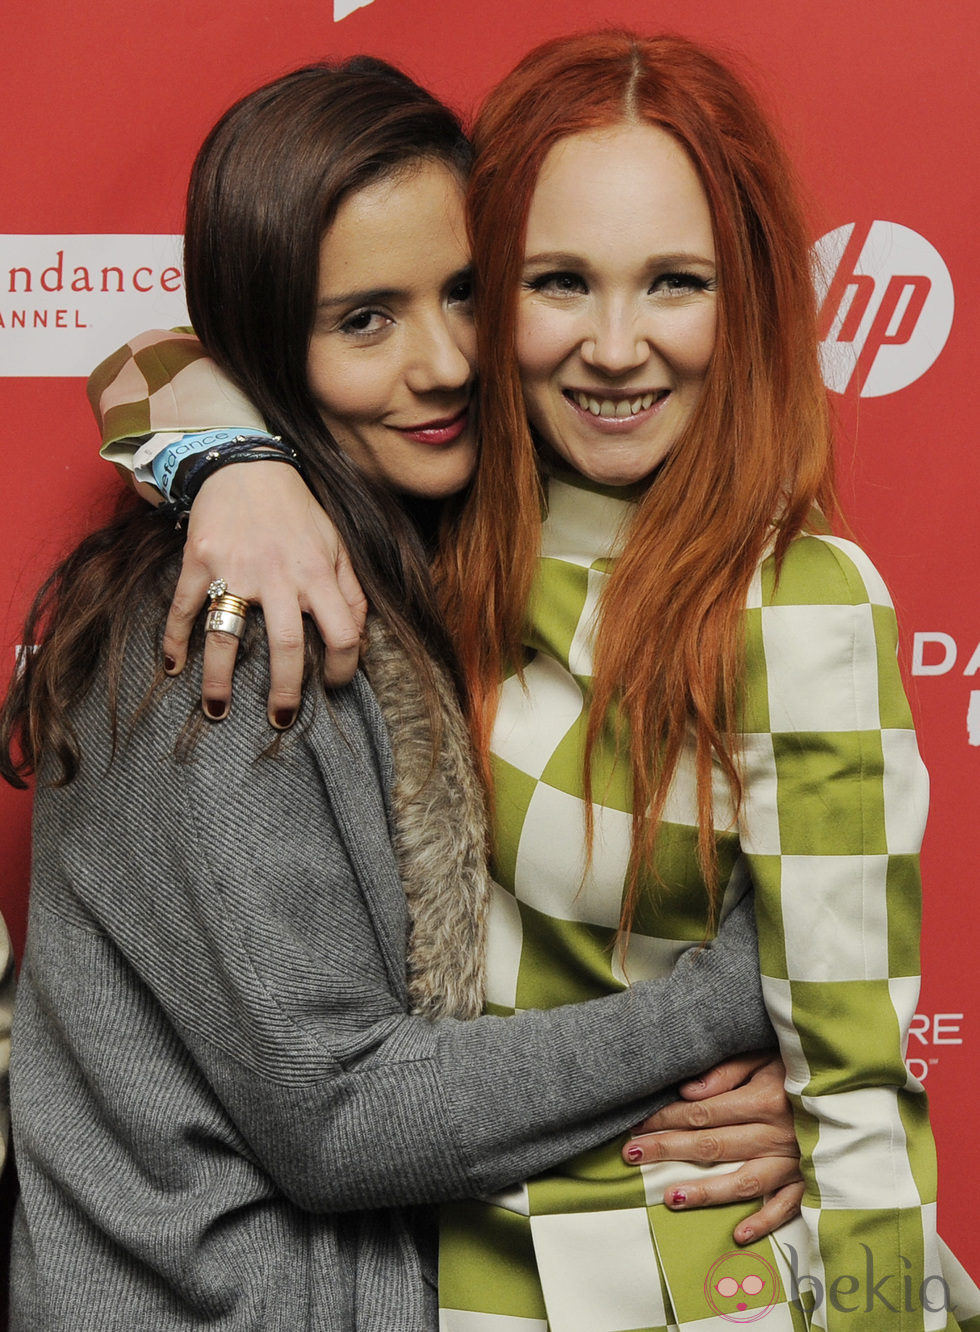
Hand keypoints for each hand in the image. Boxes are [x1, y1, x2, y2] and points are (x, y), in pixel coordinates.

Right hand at [164, 462, 366, 723]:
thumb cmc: (297, 512)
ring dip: (219, 680)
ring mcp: (235, 569)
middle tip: (280, 719)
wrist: (247, 465)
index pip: (343, 632)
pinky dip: (174, 639)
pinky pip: (184, 607)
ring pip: (227, 635)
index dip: (342, 668)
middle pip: (286, 646)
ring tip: (218, 710)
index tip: (332, 686)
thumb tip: (360, 641)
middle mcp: (279, 575)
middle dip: (284, 692)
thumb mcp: (336, 545)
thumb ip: (351, 593)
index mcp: (318, 573)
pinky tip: (173, 665)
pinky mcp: (199, 560)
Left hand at [623, 1052, 802, 1244]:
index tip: (638, 1125)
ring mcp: (795, 1160)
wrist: (855, 1088)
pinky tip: (738, 1234)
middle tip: (632, 1154)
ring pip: (743, 1181)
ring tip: (671, 1197)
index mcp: (763, 1099)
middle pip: (712, 1146)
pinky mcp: (812, 1179)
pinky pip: (787, 1206)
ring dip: (706, 1192)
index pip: (703, 1113)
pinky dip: (764, 1221)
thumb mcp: (766, 1055)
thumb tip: (689, 1092)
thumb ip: (728, 1071)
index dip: (667, 1119)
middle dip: (668, 1149)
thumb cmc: (804, 1067)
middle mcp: (776, 1133)